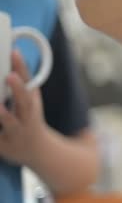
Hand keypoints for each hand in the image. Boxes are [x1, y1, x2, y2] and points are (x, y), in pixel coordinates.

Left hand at [0, 51, 50, 165]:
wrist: (37, 151)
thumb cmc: (28, 119)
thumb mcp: (30, 100)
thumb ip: (22, 82)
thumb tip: (13, 52)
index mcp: (32, 102)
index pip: (30, 82)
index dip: (22, 68)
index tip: (14, 53)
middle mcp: (27, 117)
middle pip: (25, 102)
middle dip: (18, 88)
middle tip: (10, 75)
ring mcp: (17, 132)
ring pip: (10, 122)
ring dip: (4, 114)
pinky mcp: (4, 146)